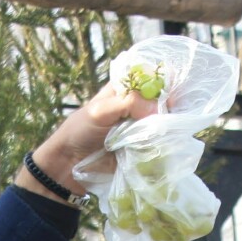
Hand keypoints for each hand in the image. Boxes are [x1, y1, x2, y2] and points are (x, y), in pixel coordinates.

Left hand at [17, 81, 159, 202]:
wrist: (70, 163)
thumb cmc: (80, 131)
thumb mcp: (100, 111)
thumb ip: (127, 103)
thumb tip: (156, 107)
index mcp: (125, 89)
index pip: (151, 77)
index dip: (164, 81)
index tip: (170, 94)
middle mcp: (136, 106)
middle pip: (162, 100)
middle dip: (170, 106)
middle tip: (172, 115)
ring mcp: (141, 127)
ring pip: (163, 122)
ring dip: (168, 127)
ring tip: (170, 132)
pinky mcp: (142, 147)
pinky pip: (158, 143)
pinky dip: (163, 144)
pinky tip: (167, 144)